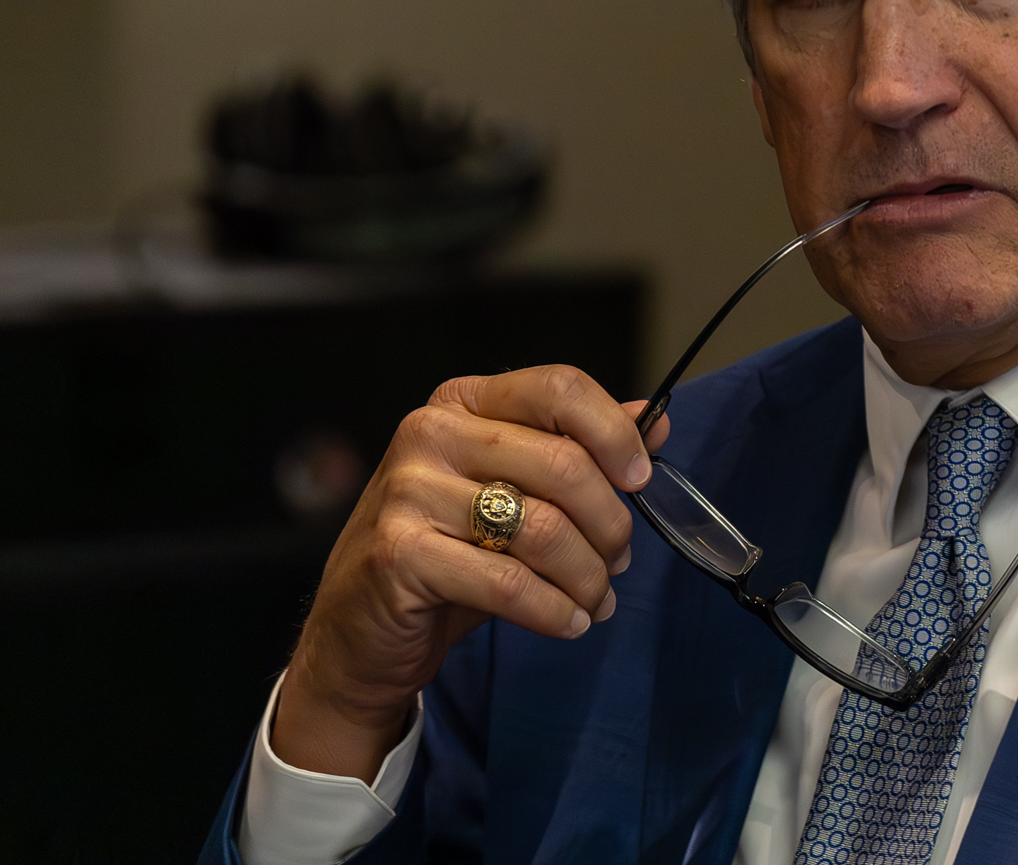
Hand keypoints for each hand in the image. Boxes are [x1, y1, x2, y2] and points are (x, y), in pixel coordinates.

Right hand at [271, 365, 665, 778]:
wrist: (360, 632)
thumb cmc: (449, 553)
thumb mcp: (514, 491)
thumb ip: (580, 449)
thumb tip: (655, 418)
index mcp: (464, 401)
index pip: (560, 387)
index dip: (615, 432)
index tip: (640, 479)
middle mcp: (431, 433)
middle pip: (563, 462)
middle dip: (610, 523)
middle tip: (620, 561)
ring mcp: (408, 491)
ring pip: (543, 528)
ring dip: (588, 575)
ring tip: (597, 599)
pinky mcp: (399, 554)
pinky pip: (509, 582)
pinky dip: (555, 610)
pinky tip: (570, 623)